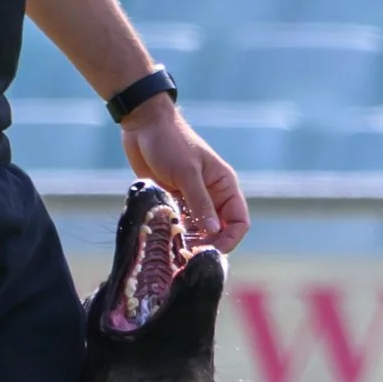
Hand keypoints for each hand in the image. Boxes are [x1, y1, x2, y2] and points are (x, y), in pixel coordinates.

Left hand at [119, 97, 249, 250]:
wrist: (144, 124)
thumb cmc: (169, 143)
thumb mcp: (187, 173)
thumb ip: (201, 203)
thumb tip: (215, 232)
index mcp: (224, 185)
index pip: (239, 221)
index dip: (230, 239)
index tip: (211, 252)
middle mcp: (212, 194)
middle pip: (219, 230)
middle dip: (208, 244)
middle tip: (189, 256)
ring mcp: (192, 198)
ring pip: (198, 230)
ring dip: (190, 241)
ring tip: (176, 253)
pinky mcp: (173, 199)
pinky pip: (179, 223)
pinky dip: (175, 233)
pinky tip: (165, 241)